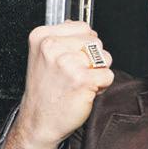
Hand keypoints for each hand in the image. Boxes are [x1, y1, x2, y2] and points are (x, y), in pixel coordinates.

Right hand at [5, 21, 114, 148]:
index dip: (84, 46)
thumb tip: (82, 27)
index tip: (70, 59)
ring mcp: (67, 63)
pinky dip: (101, 86)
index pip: (83, 27)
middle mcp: (52, 47)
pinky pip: (108, 75)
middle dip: (93, 60)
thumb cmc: (44, 92)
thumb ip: (62, 38)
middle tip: (74, 75)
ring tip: (79, 82)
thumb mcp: (43, 56)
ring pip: (105, 58)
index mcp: (42, 36)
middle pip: (96, 42)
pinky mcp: (82, 79)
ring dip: (98, 72)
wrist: (38, 121)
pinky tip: (84, 91)